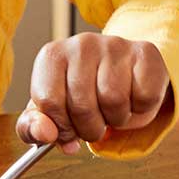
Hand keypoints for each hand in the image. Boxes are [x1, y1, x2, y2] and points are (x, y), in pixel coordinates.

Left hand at [17, 34, 170, 153]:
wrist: (122, 71)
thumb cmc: (82, 93)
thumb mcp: (51, 111)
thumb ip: (34, 127)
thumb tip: (44, 133)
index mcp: (52, 56)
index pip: (49, 102)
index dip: (61, 127)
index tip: (68, 130)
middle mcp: (81, 44)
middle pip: (83, 106)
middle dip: (90, 128)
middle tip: (95, 123)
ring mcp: (114, 45)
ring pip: (114, 101)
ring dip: (117, 119)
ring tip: (114, 109)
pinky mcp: (144, 52)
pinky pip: (144, 98)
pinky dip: (140, 110)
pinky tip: (132, 98)